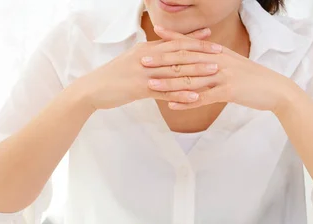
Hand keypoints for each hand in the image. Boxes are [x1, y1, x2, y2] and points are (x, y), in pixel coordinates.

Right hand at [76, 28, 223, 110]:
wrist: (92, 89)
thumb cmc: (112, 77)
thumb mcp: (131, 62)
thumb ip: (148, 57)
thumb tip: (162, 54)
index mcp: (145, 50)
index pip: (173, 42)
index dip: (193, 40)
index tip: (210, 38)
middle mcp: (146, 58)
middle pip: (178, 53)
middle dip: (201, 53)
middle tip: (220, 54)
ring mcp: (143, 73)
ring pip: (175, 71)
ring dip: (197, 71)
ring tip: (215, 72)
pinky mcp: (140, 89)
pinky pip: (165, 92)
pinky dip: (182, 94)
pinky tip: (196, 97)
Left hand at [142, 27, 295, 111]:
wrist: (276, 89)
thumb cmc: (253, 79)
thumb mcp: (234, 64)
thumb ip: (216, 60)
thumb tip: (202, 57)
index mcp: (218, 53)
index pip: (191, 43)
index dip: (172, 38)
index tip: (154, 33)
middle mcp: (218, 60)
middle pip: (186, 59)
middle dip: (163, 59)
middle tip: (142, 60)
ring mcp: (223, 76)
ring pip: (190, 79)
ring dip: (169, 82)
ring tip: (150, 85)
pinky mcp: (228, 91)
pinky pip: (202, 97)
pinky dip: (186, 102)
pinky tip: (171, 105)